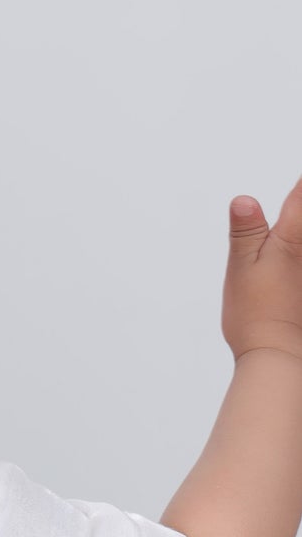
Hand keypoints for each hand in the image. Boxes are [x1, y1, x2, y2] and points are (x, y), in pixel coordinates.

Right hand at [223, 177, 301, 364]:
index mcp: (292, 237)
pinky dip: (293, 253)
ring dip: (295, 223)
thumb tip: (245, 199)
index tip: (296, 180)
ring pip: (300, 236)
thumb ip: (246, 230)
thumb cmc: (256, 314)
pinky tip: (288, 256)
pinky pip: (299, 262)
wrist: (279, 356)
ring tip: (292, 216)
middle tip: (293, 199)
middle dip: (298, 203)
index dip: (300, 185)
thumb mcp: (241, 267)